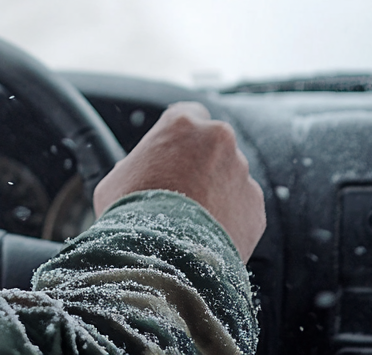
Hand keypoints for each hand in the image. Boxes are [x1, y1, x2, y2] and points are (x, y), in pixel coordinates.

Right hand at [91, 101, 264, 261]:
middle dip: (200, 163)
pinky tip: (207, 234)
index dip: (179, 135)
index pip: (188, 114)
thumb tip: (139, 172)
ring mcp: (241, 172)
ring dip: (216, 191)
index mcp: (181, 124)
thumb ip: (135, 165)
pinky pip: (242, 206)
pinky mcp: (255, 205)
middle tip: (180, 190)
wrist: (164, 257)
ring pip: (229, 176)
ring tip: (191, 220)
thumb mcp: (116, 180)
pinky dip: (230, 218)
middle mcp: (218, 139)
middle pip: (212, 145)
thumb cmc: (131, 215)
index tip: (173, 150)